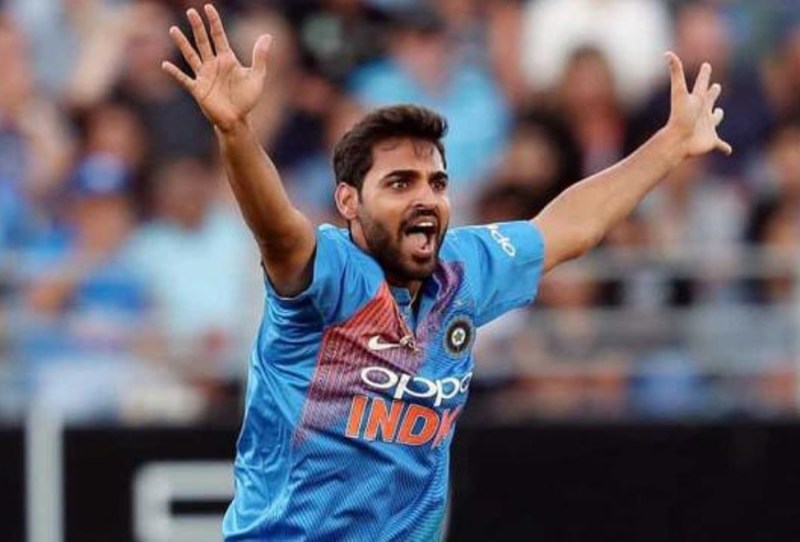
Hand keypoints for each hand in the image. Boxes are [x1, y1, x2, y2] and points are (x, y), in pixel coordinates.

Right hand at [161, 3, 271, 131]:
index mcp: (227, 59)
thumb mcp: (257, 76)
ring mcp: (204, 76)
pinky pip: (184, 79)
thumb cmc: (247, 98)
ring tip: (173, 30)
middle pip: (203, 41)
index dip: (214, 21)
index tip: (208, 7)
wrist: (237, 119)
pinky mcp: (198, 89)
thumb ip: (260, 56)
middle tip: (190, 11)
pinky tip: (166, 65)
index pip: (218, 36)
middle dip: (197, 26)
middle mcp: (213, 64)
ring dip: (182, 44)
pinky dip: (175, 73)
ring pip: (191, 55)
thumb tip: (268, 36)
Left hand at [664, 51, 731, 156]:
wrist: (678, 141)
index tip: (706, 65)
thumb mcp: (678, 92)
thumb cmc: (679, 116)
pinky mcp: (711, 141)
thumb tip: (667, 53)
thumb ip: (675, 72)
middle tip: (716, 86)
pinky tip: (728, 151)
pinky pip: (720, 145)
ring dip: (717, 118)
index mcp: (697, 100)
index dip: (704, 74)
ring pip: (714, 120)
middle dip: (712, 93)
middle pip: (709, 100)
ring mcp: (707, 127)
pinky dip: (724, 148)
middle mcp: (702, 112)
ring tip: (719, 114)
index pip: (701, 84)